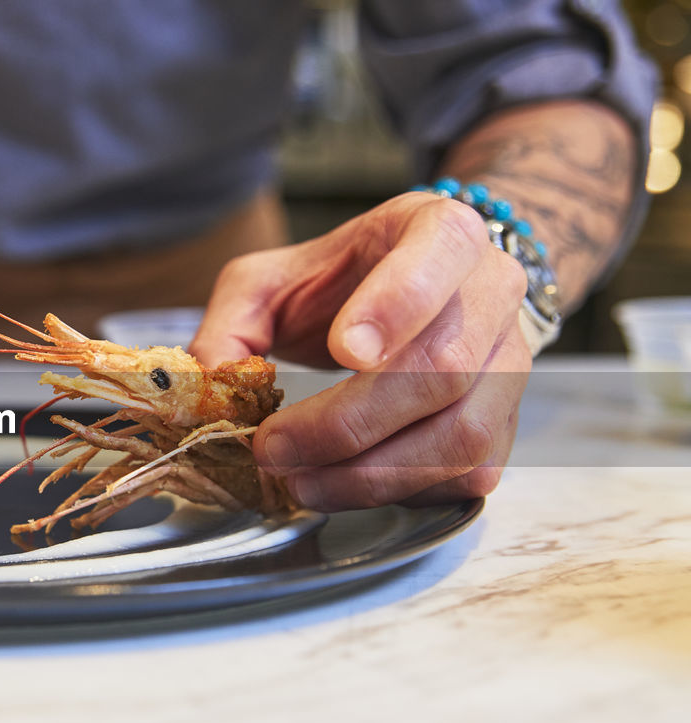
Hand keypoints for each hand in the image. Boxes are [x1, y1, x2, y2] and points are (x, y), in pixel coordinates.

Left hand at [190, 192, 530, 510]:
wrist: (414, 298)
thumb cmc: (339, 286)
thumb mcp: (268, 282)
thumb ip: (230, 325)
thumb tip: (212, 388)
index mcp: (438, 231)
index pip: (440, 251)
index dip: (397, 304)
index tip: (344, 351)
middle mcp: (491, 291)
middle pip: (442, 368)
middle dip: (348, 423)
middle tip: (277, 448)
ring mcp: (510, 361)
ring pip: (459, 434)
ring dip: (370, 473)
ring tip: (301, 481)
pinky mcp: (505, 424)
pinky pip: (466, 474)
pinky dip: (399, 491)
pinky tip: (345, 485)